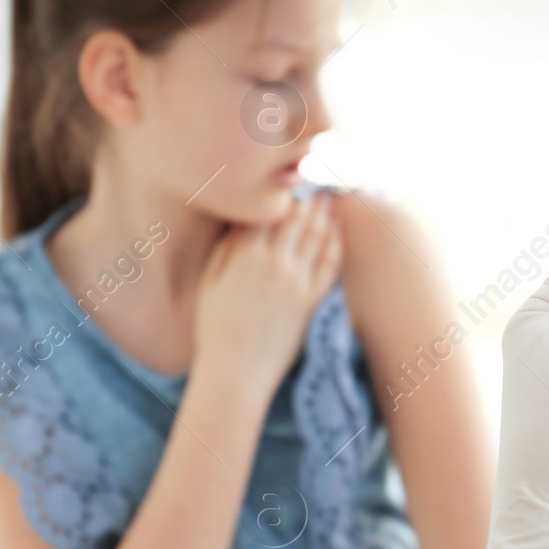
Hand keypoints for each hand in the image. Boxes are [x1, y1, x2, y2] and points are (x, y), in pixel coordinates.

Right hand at [192, 190, 341, 395]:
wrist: (236, 371)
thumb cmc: (214, 328)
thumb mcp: (210, 282)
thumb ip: (226, 249)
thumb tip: (240, 221)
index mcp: (243, 254)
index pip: (266, 211)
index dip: (279, 192)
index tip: (287, 177)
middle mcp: (272, 262)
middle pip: (294, 218)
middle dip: (305, 196)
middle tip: (315, 179)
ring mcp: (295, 281)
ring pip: (315, 236)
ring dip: (323, 213)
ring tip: (328, 196)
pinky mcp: (311, 301)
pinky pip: (329, 265)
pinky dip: (335, 244)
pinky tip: (338, 230)